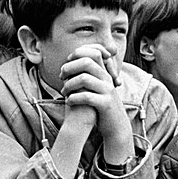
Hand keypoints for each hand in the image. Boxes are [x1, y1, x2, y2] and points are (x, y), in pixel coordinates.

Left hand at [61, 44, 132, 160]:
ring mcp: (107, 91)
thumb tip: (67, 66)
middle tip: (61, 77)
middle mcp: (107, 79)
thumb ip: (86, 76)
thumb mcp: (96, 88)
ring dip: (69, 84)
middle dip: (69, 68)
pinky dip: (74, 98)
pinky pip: (87, 97)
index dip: (77, 54)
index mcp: (104, 73)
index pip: (94, 52)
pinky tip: (69, 102)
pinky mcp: (106, 104)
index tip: (66, 65)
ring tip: (63, 92)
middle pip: (87, 62)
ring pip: (84, 78)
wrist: (115, 126)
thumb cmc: (100, 107)